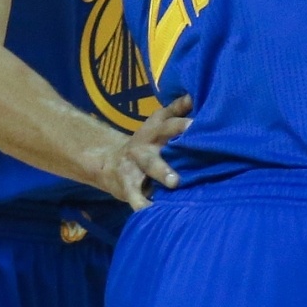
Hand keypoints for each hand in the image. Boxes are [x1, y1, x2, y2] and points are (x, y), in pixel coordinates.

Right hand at [98, 94, 192, 209]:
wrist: (108, 163)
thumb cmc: (147, 144)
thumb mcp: (157, 124)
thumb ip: (175, 111)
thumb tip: (193, 95)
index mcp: (154, 130)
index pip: (169, 122)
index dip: (182, 122)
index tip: (197, 123)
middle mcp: (145, 146)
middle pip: (159, 142)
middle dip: (174, 143)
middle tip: (190, 143)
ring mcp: (135, 166)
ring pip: (148, 169)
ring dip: (161, 174)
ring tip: (175, 183)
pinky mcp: (128, 187)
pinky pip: (136, 197)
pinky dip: (143, 205)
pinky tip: (152, 212)